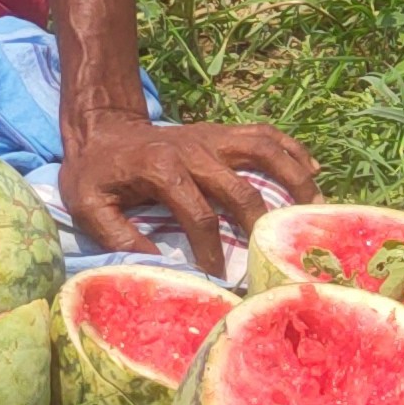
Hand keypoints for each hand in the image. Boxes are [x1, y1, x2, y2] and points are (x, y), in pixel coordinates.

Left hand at [62, 115, 315, 272]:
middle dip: (261, 224)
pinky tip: (314, 169)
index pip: (199, 215)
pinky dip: (292, 149)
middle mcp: (195, 149)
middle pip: (241, 188)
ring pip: (265, 151)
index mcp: (162, 169)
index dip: (212, 250)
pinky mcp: (221, 132)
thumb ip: (117, 236)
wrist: (101, 127)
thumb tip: (159, 266)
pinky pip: (266, 134)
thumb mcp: (87, 206)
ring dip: (294, 177)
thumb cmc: (94, 172)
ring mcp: (213, 136)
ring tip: (317, 207)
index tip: (222, 277)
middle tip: (277, 253)